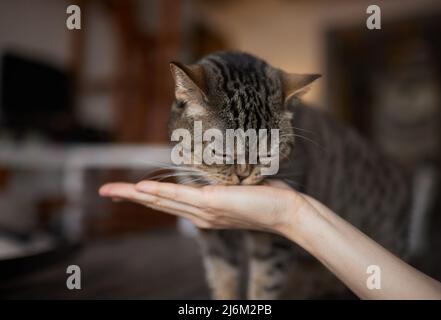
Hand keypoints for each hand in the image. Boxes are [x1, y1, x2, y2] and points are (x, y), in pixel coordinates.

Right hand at [99, 180, 304, 233]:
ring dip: (134, 195)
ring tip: (111, 190)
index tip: (129, 190)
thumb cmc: (266, 197)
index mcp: (203, 212)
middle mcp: (199, 215)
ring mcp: (204, 211)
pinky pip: (179, 197)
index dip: (146, 196)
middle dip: (130, 197)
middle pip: (158, 204)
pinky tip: (139, 188)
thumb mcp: (238, 188)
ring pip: (162, 201)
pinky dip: (157, 192)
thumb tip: (215, 169)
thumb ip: (222, 183)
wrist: (286, 210)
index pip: (169, 203)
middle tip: (106, 191)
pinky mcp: (211, 203)